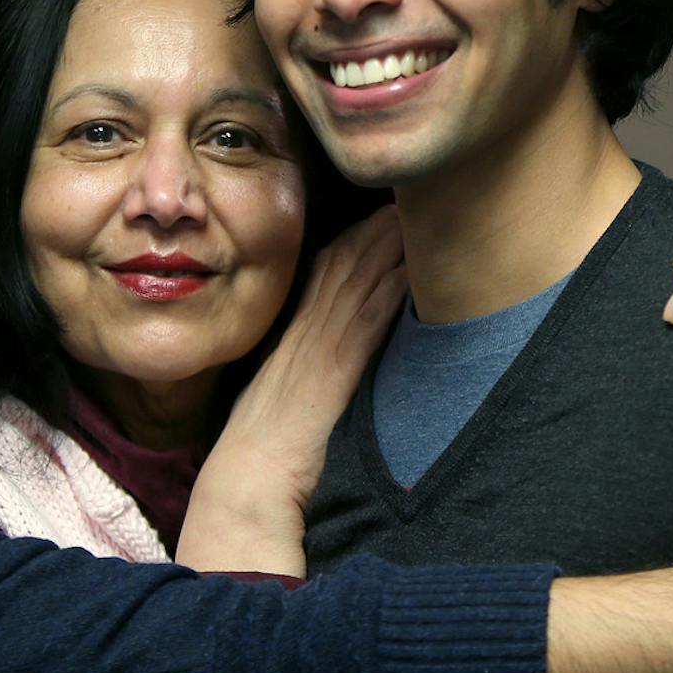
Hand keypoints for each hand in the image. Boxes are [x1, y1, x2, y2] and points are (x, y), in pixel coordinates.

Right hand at [176, 208, 406, 573]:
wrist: (247, 482)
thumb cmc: (265, 453)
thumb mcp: (284, 399)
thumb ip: (308, 373)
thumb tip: (329, 367)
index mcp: (295, 335)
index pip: (328, 269)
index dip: (359, 235)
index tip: (386, 209)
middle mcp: (308, 330)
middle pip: (347, 259)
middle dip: (380, 222)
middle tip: (415, 190)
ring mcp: (321, 346)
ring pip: (361, 277)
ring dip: (392, 240)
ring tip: (425, 208)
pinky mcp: (337, 369)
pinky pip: (370, 317)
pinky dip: (394, 285)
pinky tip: (419, 264)